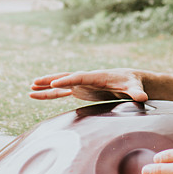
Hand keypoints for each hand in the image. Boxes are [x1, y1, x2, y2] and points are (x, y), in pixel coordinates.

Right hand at [29, 69, 147, 101]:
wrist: (132, 81)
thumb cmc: (133, 83)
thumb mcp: (135, 88)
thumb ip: (136, 92)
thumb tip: (142, 97)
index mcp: (98, 76)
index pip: (79, 77)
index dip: (67, 80)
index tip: (54, 83)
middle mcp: (87, 78)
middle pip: (65, 77)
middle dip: (50, 80)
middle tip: (34, 83)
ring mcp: (82, 84)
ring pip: (61, 84)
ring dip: (46, 87)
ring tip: (29, 89)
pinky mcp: (80, 90)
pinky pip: (62, 92)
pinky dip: (50, 93)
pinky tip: (37, 95)